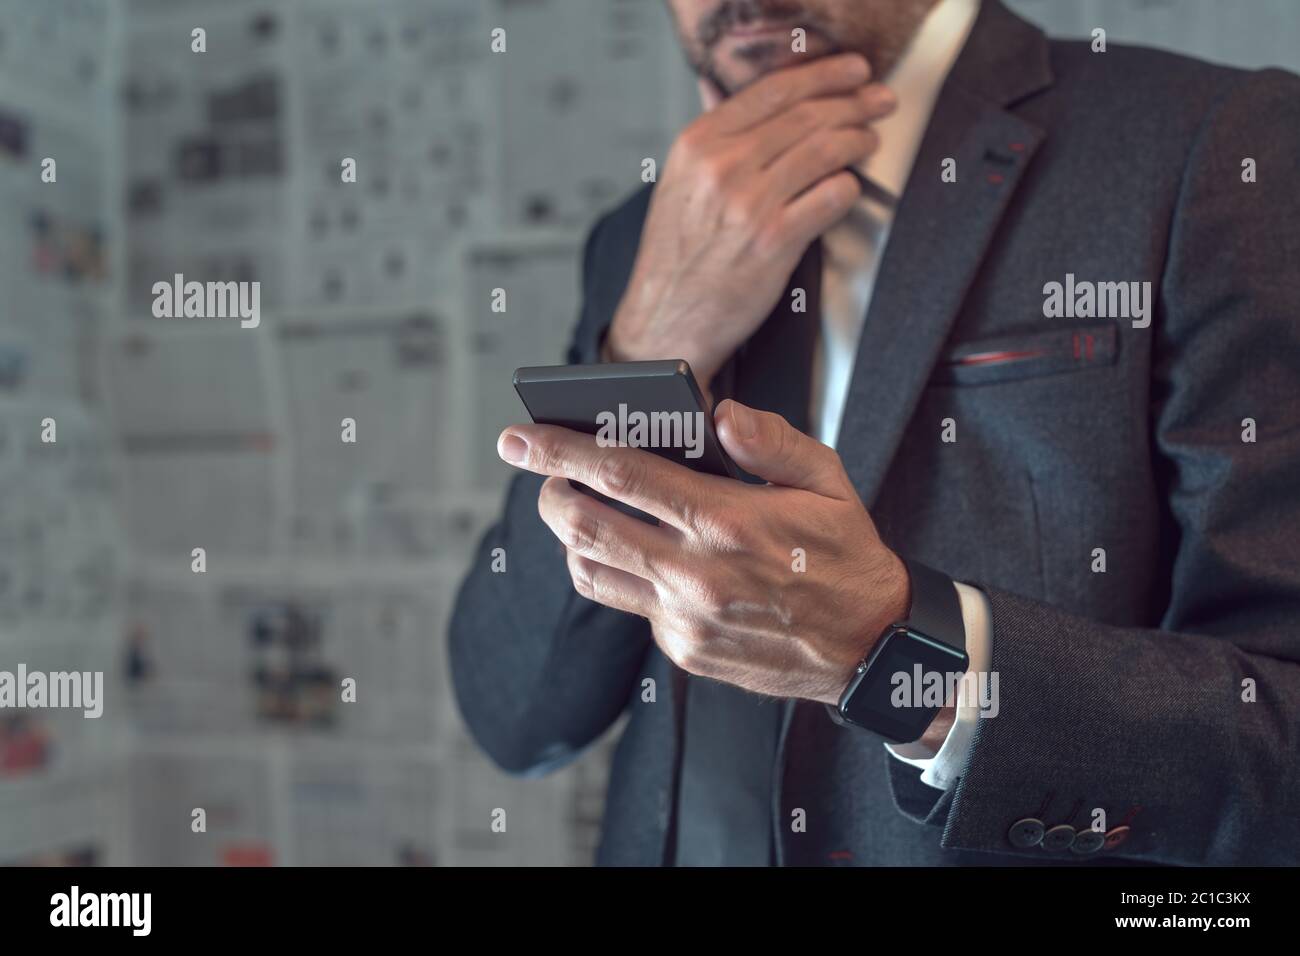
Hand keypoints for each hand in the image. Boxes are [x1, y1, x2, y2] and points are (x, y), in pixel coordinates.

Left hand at [496, 399, 908, 703]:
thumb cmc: (846, 555)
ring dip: (572, 536)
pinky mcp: (685, 650)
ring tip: (580, 509)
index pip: (620, 475)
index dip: (560, 450)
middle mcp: (696, 574)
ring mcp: (686, 619)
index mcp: (727, 522)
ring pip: (591, 572)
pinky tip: (638, 554)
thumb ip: (770, 441)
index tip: (518, 435)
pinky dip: (620, 573)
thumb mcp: (827, 481)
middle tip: (541, 471)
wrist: (871, 647)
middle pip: (584, 526)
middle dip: (548, 490)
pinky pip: (631, 606)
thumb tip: (719, 415)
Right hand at [603, 53, 896, 392]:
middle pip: (806, 115)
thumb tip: (719, 89)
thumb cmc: (675, 258)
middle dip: (854, 102)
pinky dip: (848, 187)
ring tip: (869, 140)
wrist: (666, 320)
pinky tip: (849, 186)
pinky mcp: (775, 241)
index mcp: (697, 144)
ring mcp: (749, 204)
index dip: (823, 74)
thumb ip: (709, 136)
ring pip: (825, 151)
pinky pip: (831, 197)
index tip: (851, 71)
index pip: (772, 89)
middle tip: (878, 101)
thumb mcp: (677, 183)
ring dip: (858, 141)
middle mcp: (722, 168)